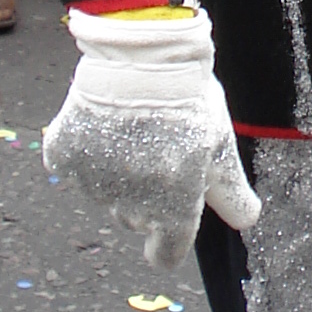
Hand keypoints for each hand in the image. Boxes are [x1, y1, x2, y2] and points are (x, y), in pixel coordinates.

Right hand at [41, 9, 260, 263]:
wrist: (144, 57)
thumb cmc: (189, 103)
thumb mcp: (221, 148)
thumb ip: (232, 193)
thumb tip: (246, 220)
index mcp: (170, 212)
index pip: (165, 254)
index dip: (169, 243)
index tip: (171, 224)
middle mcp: (128, 206)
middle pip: (137, 219)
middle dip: (150, 197)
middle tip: (162, 150)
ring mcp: (92, 183)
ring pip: (108, 193)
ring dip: (121, 172)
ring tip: (138, 128)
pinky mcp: (65, 155)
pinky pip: (76, 164)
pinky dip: (89, 149)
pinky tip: (107, 121)